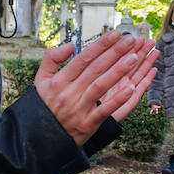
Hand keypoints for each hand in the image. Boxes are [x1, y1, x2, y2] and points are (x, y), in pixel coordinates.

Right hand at [34, 31, 158, 144]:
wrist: (38, 139)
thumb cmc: (43, 106)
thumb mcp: (40, 81)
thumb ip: (51, 59)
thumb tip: (69, 45)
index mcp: (59, 81)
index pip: (83, 58)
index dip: (101, 45)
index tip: (115, 34)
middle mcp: (69, 93)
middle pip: (96, 69)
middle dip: (115, 52)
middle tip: (131, 39)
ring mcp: (79, 108)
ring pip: (101, 85)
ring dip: (119, 70)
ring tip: (135, 57)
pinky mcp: (88, 124)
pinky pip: (105, 109)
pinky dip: (119, 98)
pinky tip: (132, 87)